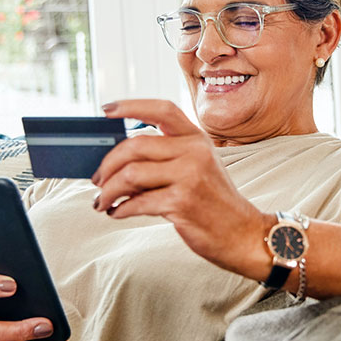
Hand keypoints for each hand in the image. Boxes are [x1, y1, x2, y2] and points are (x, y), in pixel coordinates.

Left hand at [92, 99, 274, 280]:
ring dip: (108, 190)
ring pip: (130, 175)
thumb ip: (166, 158)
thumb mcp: (198, 168)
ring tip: (102, 201)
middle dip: (108, 165)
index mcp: (197, 139)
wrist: (242, 234)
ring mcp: (190, 176)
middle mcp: (195, 152)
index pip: (162, 110)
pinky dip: (120, 208)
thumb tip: (119, 162)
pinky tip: (116, 212)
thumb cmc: (214, 202)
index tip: (106, 110)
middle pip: (135, 146)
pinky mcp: (182, 203)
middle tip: (97, 180)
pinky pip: (137, 202)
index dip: (131, 106)